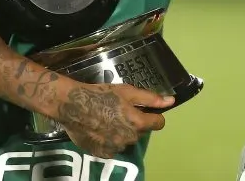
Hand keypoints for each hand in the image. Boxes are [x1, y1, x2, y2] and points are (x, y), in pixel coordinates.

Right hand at [57, 82, 173, 158]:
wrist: (72, 105)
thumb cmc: (101, 94)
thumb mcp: (127, 91)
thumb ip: (150, 98)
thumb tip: (171, 100)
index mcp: (137, 123)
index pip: (158, 123)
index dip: (154, 115)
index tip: (145, 110)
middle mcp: (129, 139)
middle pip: (140, 131)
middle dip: (135, 123)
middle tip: (120, 111)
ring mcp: (115, 148)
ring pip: (126, 140)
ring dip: (122, 132)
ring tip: (108, 120)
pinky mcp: (103, 153)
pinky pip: (113, 148)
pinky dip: (110, 140)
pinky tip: (100, 129)